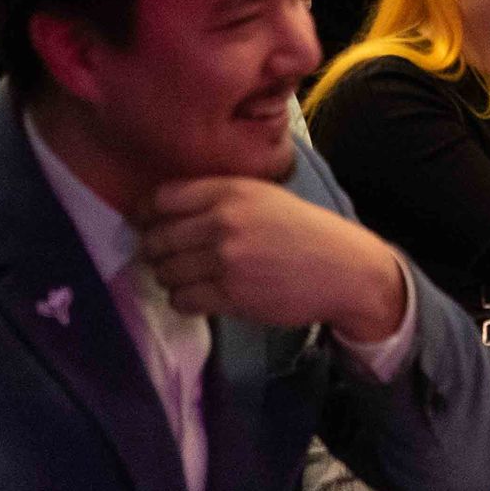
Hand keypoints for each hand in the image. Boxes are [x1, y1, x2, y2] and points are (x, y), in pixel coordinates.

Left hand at [137, 177, 407, 341]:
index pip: (162, 198)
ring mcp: (225, 259)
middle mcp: (223, 221)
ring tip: (193, 277)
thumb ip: (220, 197)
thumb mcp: (265, 197)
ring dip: (171, 278)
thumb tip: (163, 211)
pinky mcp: (230, 294)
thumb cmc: (303, 231)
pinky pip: (181, 299)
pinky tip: (204, 294)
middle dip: (156, 251)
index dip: (147, 214)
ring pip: (165, 272)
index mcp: (231, 190)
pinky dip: (186, 299)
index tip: (149, 225)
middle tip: (169, 257)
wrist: (342, 268)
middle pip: (156, 239)